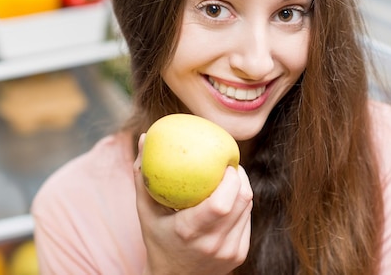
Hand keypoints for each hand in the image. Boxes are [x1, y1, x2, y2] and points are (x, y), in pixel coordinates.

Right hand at [134, 134, 252, 274]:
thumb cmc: (157, 239)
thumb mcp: (145, 210)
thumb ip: (143, 175)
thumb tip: (143, 137)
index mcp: (190, 232)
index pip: (222, 204)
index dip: (231, 179)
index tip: (224, 163)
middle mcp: (213, 244)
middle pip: (242, 201)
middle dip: (240, 177)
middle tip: (229, 164)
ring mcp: (229, 252)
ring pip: (247, 209)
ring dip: (242, 189)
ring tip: (231, 177)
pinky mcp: (239, 255)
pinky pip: (246, 220)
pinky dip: (241, 205)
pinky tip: (231, 196)